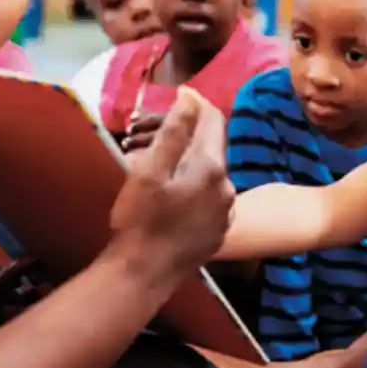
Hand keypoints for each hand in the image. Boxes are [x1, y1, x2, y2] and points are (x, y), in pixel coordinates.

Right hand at [110, 87, 234, 277]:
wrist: (143, 275)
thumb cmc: (140, 221)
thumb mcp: (149, 171)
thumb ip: (174, 132)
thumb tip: (190, 98)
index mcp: (210, 168)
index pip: (213, 120)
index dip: (197, 103)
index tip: (182, 93)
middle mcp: (226, 188)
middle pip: (214, 147)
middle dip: (194, 132)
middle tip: (167, 127)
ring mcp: (225, 213)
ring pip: (213, 174)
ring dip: (195, 162)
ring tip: (168, 162)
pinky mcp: (218, 232)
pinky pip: (212, 199)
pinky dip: (198, 187)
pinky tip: (178, 194)